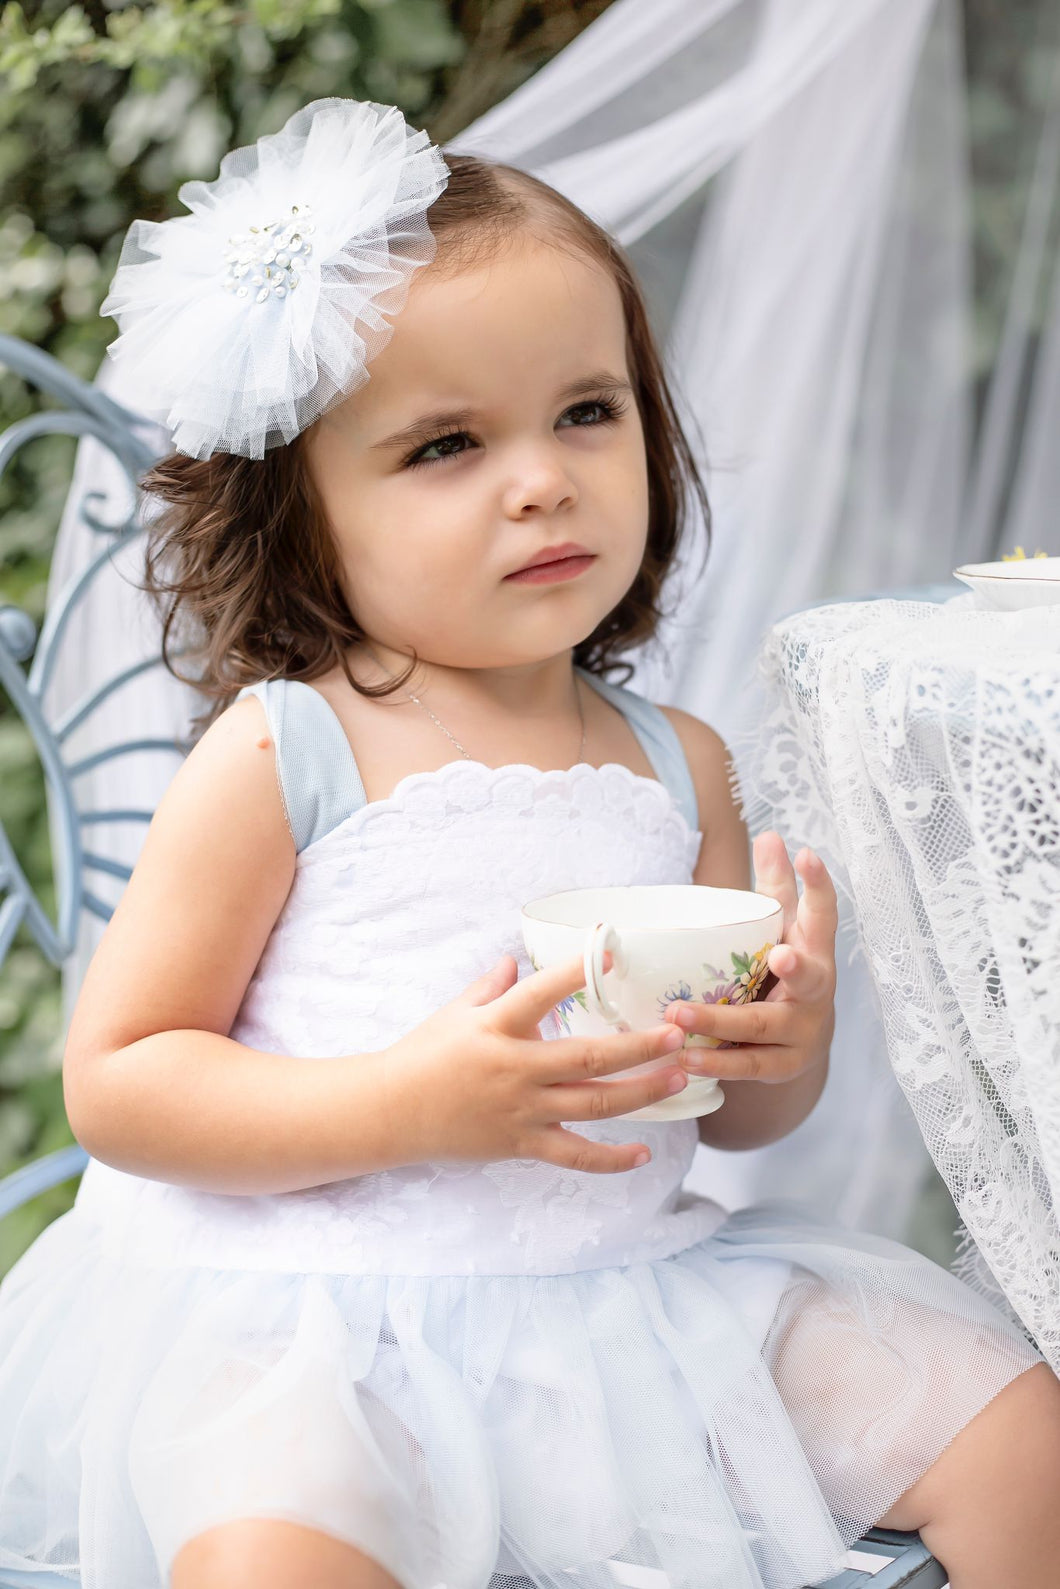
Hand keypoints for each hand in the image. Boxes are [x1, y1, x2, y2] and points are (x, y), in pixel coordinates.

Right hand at [380, 952, 689, 1174]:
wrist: (389, 1112)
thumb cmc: (421, 1054)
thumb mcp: (455, 1012)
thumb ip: (491, 986)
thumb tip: (514, 959)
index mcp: (497, 1026)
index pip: (544, 992)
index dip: (578, 972)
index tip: (613, 952)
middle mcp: (515, 1068)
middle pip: (589, 1057)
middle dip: (639, 1046)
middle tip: (678, 1033)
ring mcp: (521, 1110)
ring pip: (593, 1104)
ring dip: (641, 1092)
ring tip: (678, 1077)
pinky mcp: (521, 1144)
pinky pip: (574, 1154)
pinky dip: (611, 1159)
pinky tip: (644, 1153)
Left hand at [662, 832, 837, 1083]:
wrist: (799, 1044)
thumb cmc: (782, 972)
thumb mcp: (781, 931)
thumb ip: (775, 887)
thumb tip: (770, 834)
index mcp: (816, 950)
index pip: (823, 915)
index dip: (819, 886)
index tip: (807, 854)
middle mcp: (817, 991)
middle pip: (808, 978)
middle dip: (796, 967)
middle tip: (780, 954)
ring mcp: (803, 1032)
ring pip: (764, 1028)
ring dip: (720, 1022)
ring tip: (680, 1015)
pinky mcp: (784, 1066)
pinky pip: (748, 1066)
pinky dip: (716, 1062)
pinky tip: (685, 1058)